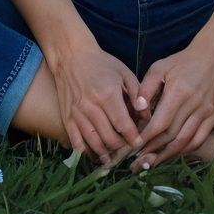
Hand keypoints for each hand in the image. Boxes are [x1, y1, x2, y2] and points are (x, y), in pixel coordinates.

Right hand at [50, 38, 145, 165]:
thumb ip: (136, 93)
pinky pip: (76, 142)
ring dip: (106, 154)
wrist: (71, 55)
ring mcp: (78, 114)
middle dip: (121, 147)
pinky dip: (86, 153)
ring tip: (114, 158)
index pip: (123, 125)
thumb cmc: (101, 63)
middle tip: (128, 150)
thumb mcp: (123, 72)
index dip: (133, 138)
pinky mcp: (67, 118)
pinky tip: (95, 156)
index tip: (139, 143)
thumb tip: (146, 114)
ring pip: (94, 143)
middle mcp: (92, 106)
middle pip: (109, 137)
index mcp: (108, 94)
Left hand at [129, 34, 213, 172]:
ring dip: (167, 154)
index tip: (133, 146)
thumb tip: (138, 110)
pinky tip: (172, 154)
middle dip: (153, 149)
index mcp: (178, 91)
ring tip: (152, 163)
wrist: (212, 57)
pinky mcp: (213, 116)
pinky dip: (185, 149)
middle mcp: (194, 104)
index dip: (146, 137)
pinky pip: (199, 139)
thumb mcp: (159, 67)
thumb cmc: (181, 62)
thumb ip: (146, 88)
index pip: (160, 122)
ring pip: (185, 141)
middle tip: (138, 160)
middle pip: (171, 135)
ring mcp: (206, 112)